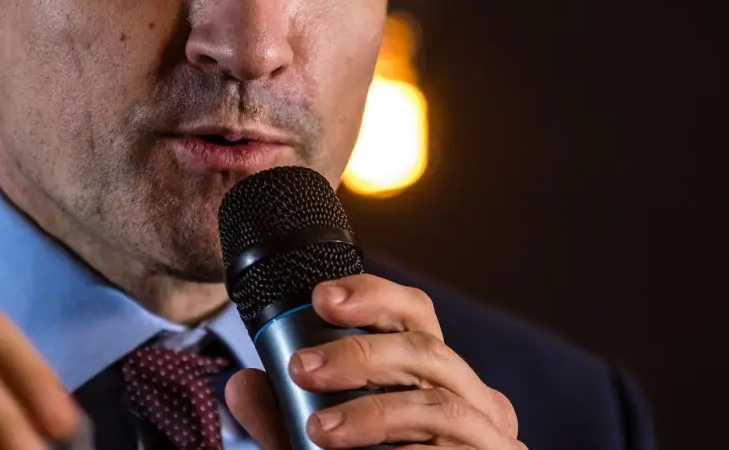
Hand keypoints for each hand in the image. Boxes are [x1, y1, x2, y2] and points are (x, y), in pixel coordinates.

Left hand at [226, 274, 522, 448]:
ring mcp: (490, 435)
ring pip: (435, 403)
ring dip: (372, 413)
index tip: (320, 297)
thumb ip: (281, 423)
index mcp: (436, 377)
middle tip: (301, 368)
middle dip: (358, 354)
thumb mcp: (316, 449)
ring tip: (318, 430)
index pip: (415, 313)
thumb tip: (238, 383)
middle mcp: (473, 397)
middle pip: (425, 350)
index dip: (373, 294)